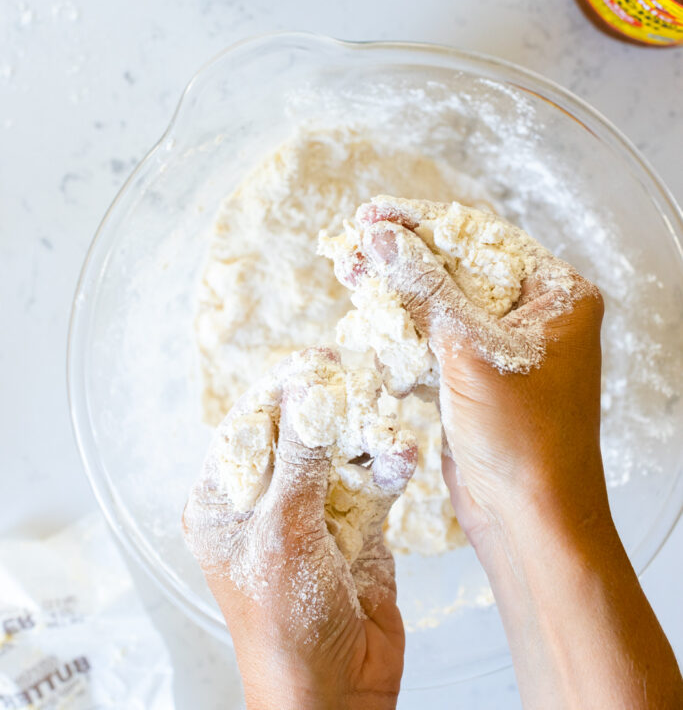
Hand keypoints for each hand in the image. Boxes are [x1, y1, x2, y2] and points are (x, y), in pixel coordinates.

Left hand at [183, 353, 416, 709]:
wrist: (335, 697)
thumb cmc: (285, 630)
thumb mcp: (283, 533)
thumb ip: (298, 456)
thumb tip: (307, 388)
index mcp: (224, 501)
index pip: (249, 424)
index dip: (284, 390)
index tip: (318, 363)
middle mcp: (266, 500)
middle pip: (299, 432)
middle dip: (331, 408)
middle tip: (361, 380)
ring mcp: (313, 512)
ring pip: (340, 451)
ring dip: (365, 434)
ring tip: (385, 420)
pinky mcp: (356, 527)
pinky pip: (372, 480)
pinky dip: (387, 465)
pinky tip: (400, 455)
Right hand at [359, 200, 682, 709]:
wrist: (529, 521)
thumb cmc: (523, 435)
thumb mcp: (470, 349)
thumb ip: (424, 288)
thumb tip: (381, 236)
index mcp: (557, 294)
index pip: (482, 239)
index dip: (424, 223)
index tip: (374, 214)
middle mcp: (535, 314)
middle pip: (458, 268)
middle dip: (404, 257)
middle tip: (354, 242)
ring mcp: (504, 347)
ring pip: (441, 304)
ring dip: (396, 293)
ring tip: (351, 270)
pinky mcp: (477, 377)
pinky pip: (435, 340)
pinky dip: (404, 333)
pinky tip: (372, 321)